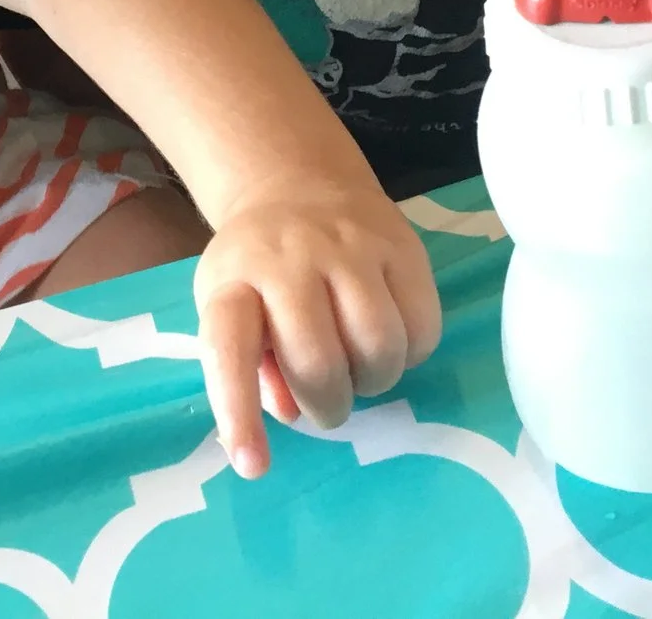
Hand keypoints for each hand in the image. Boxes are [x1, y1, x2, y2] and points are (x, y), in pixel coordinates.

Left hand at [190, 180, 440, 479]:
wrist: (297, 184)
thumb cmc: (258, 267)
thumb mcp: (229, 307)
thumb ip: (248, 366)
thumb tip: (287, 413)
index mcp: (232, 281)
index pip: (229, 348)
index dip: (238, 411)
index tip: (251, 466)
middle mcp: (288, 259)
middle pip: (318, 360)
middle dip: (328, 405)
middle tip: (327, 405)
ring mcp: (348, 246)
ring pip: (379, 345)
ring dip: (374, 381)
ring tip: (361, 371)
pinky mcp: (401, 245)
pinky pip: (422, 326)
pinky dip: (411, 354)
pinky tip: (390, 342)